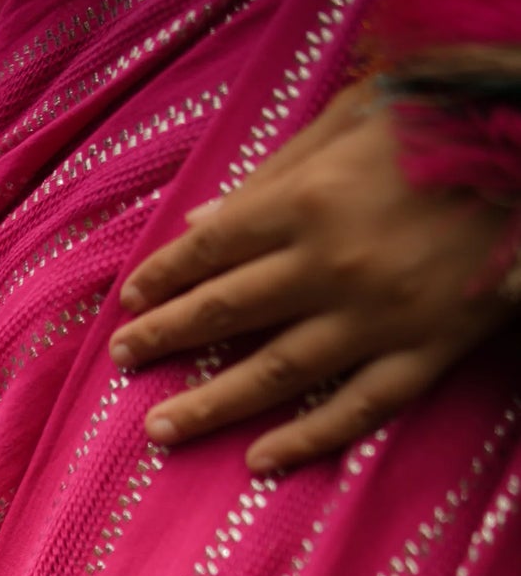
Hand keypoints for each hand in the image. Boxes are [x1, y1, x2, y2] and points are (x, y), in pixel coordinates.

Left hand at [110, 80, 515, 473]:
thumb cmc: (451, 114)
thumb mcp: (356, 115)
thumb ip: (278, 171)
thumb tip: (205, 221)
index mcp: (307, 199)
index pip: (211, 249)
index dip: (165, 277)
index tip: (132, 300)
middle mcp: (330, 265)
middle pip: (227, 312)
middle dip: (167, 337)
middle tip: (124, 360)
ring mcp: (379, 316)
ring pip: (274, 372)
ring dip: (211, 404)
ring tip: (161, 428)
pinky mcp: (429, 349)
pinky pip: (357, 406)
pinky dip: (307, 438)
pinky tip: (260, 461)